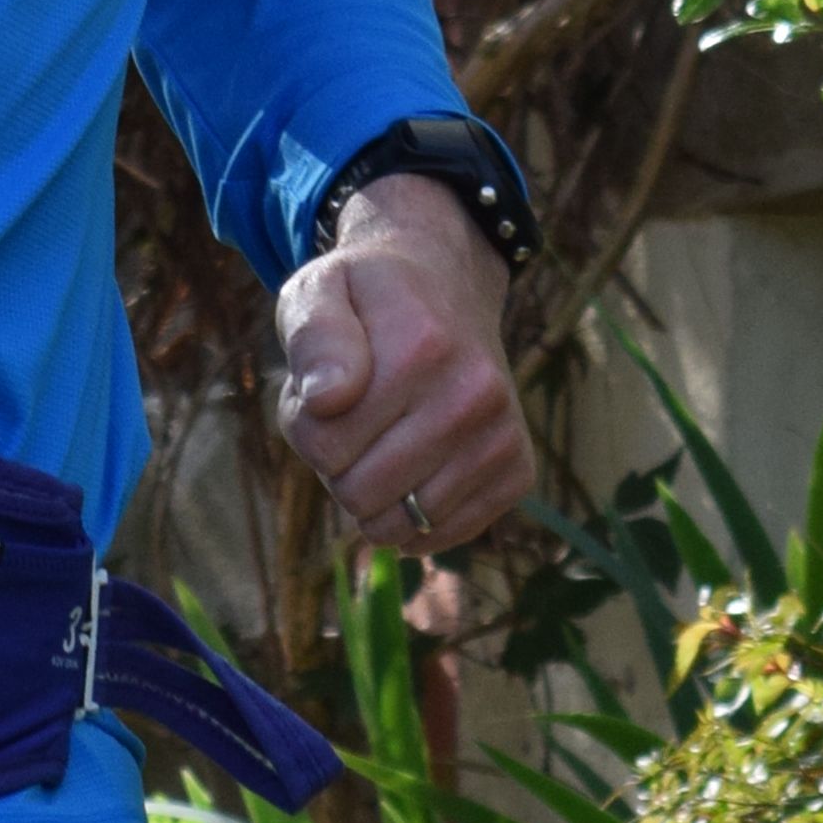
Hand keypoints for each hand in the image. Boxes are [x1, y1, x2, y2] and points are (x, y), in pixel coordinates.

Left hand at [274, 174, 528, 553]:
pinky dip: (413, 516)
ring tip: (385, 434)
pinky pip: (442, 536)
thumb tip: (327, 397)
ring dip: (374, 492)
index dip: (306, 426)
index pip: (323, 448)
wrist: (448, 287)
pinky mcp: (516, 471)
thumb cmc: (368, 301)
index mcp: (421, 348)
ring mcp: (501, 436)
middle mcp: (474, 394)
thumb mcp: (319, 292)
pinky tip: (415, 466)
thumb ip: (313, 337)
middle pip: (359, 494)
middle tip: (353, 416)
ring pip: (397, 525)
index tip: (325, 392)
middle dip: (338, 465)